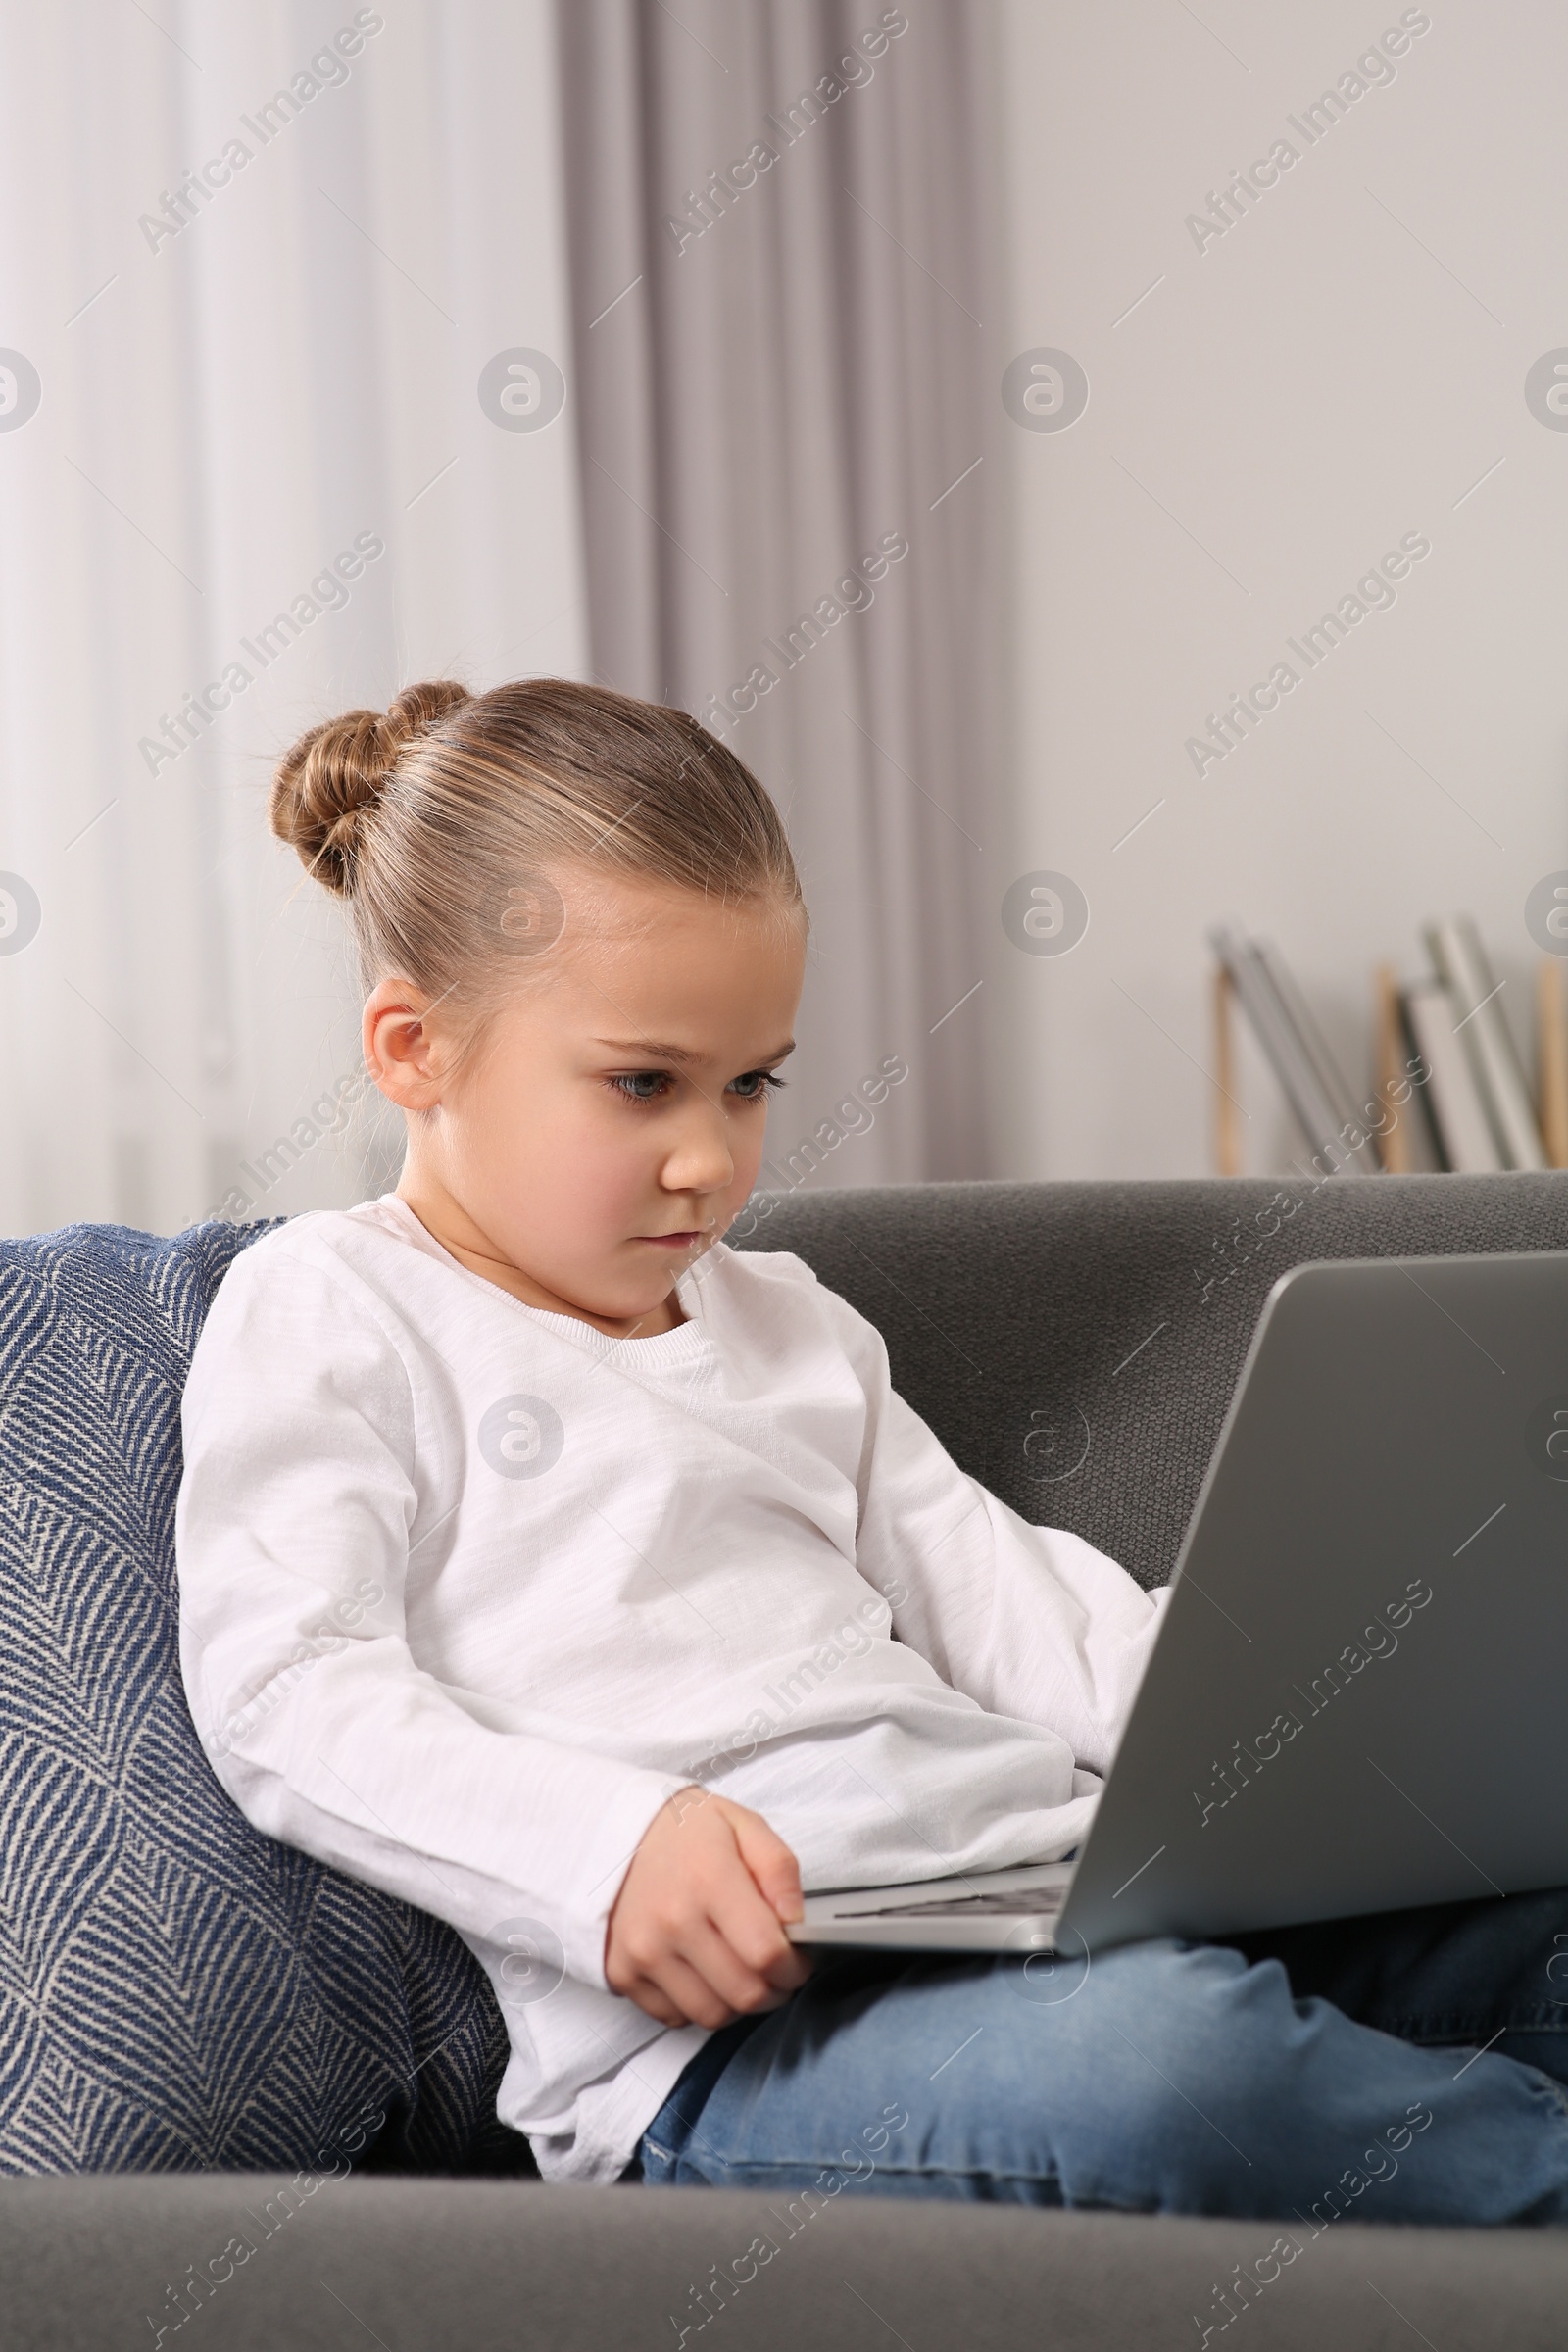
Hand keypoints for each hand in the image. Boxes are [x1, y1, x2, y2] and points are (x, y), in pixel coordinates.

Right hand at [605, 1786, 813, 2027]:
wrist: (612, 1833)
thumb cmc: (685, 1831)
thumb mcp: (742, 1825)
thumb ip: (779, 1869)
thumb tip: (798, 1921)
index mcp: (709, 1880)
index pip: (766, 1953)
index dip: (795, 1966)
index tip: (799, 1959)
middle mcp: (672, 1922)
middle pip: (745, 1993)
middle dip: (775, 1990)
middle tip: (777, 1971)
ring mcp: (643, 1952)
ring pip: (712, 2015)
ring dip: (738, 2002)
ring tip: (741, 1972)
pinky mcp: (622, 1973)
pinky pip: (675, 2017)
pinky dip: (698, 2004)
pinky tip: (703, 1973)